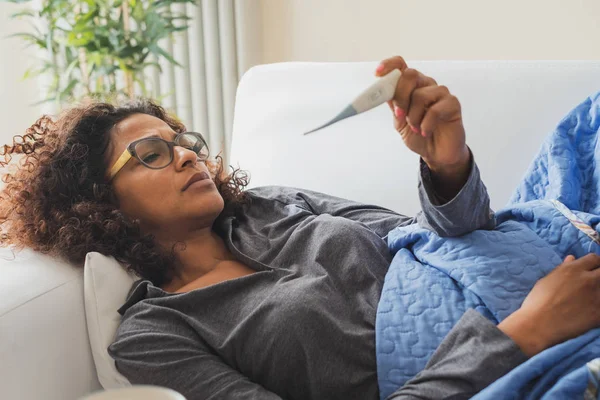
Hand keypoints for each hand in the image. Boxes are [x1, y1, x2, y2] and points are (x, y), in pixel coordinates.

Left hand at [375, 56, 469, 174]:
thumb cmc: (419, 134)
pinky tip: (426, 131)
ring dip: (413, 117)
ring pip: (420, 95)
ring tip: (416, 128)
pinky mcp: (452, 104)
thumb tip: (381, 91)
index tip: (377, 73)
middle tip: (400, 115)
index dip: (389, 65)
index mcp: (411, 86)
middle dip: (400, 97)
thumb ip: (393, 104)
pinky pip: (434, 110)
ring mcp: (440, 93)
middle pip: (410, 75)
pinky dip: (426, 125)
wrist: (437, 153)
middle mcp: (426, 85)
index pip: (400, 65)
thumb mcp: (399, 120)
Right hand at [498, 254, 599, 356]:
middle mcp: (588, 280)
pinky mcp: (599, 313)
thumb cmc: (538, 301)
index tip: (590, 270)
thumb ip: (563, 268)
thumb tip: (571, 258)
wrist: (539, 324)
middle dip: (599, 275)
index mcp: (573, 269)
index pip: (594, 258)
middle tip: (592, 284)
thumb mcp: (547, 280)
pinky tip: (590, 310)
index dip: (593, 264)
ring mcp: (596, 296)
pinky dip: (598, 306)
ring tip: (590, 297)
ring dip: (598, 290)